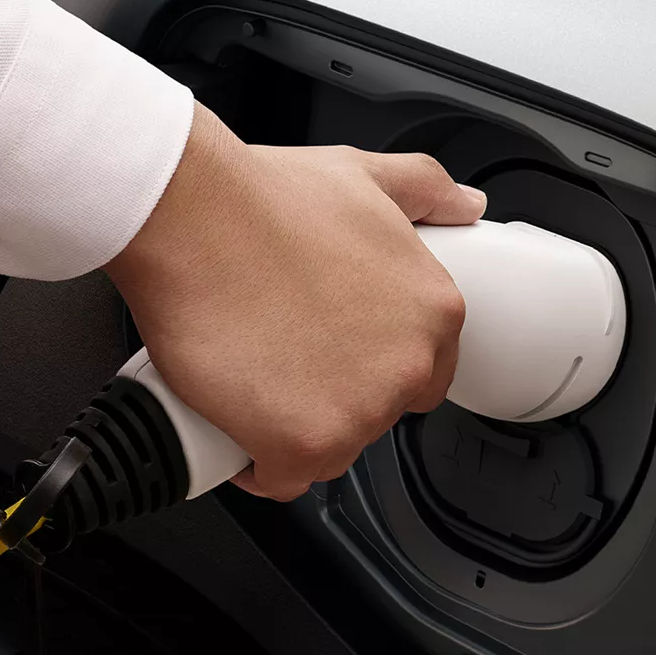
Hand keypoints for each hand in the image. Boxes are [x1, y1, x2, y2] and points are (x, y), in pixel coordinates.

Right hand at [103, 103, 486, 500]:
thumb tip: (464, 206)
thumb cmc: (261, 200)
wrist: (191, 218)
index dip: (372, 365)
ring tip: (255, 380)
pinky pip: (286, 480)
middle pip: (376, 414)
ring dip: (297, 430)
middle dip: (334, 397)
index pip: (424, 372)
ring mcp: (358, 412)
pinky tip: (238, 425)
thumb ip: (426, 188)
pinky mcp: (302, 446)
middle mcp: (407, 366)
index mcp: (433, 310)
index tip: (336, 353)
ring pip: (334, 450)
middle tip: (285, 356)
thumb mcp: (363, 174)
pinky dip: (258, 464)